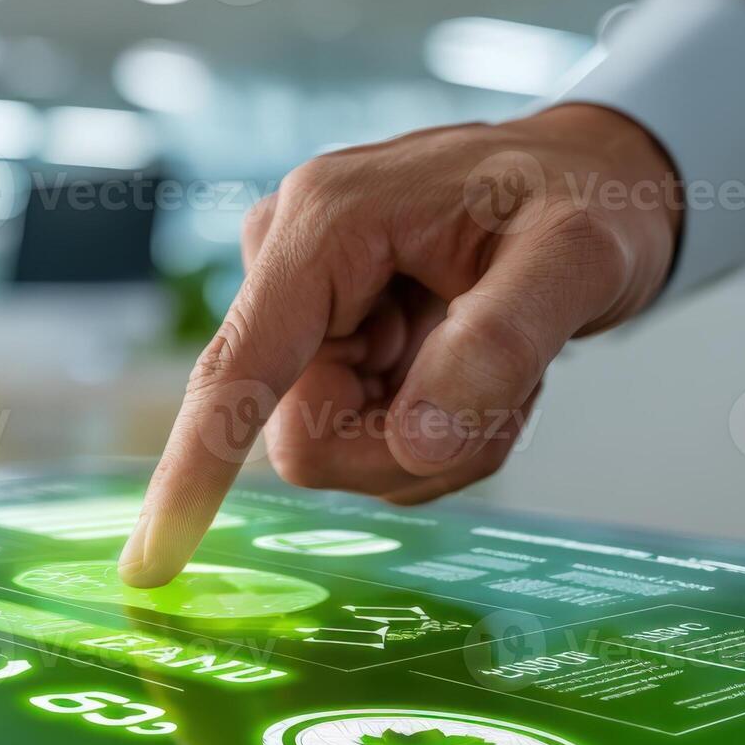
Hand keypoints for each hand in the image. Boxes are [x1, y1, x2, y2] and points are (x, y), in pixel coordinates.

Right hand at [119, 103, 681, 587]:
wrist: (594, 180)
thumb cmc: (588, 198)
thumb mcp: (578, 256)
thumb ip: (500, 346)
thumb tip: (415, 447)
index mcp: (328, 222)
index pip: (241, 368)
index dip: (192, 470)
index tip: (151, 563)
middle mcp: (293, 262)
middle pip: (305, 439)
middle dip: (407, 446)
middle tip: (507, 388)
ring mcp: (307, 309)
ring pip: (336, 452)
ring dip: (436, 439)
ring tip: (500, 360)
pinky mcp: (327, 345)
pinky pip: (361, 443)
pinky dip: (435, 430)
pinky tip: (471, 365)